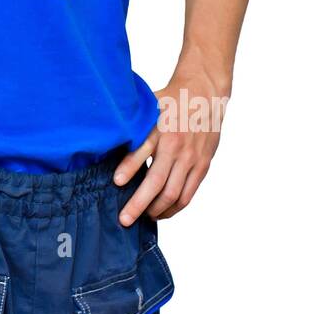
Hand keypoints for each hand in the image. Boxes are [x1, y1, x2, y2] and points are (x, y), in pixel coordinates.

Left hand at [112, 77, 227, 222]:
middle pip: (158, 184)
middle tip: (125, 219)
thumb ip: (133, 131)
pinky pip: (188, 194)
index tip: (117, 184)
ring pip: (174, 194)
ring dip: (157, 210)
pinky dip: (175, 208)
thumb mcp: (148, 110)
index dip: (130, 171)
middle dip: (139, 205)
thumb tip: (110, 152)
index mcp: (161, 131)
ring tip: (143, 218)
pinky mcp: (203, 165)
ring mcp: (192, 159)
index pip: (143, 155)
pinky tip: (162, 212)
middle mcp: (177, 147)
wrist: (203, 93)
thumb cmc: (169, 102)